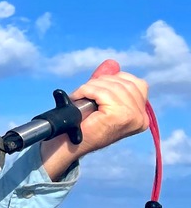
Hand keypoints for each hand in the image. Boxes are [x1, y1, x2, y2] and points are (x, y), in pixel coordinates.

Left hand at [40, 60, 148, 179]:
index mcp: (141, 115)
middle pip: (125, 83)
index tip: (97, 88)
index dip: (115, 80)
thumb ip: (108, 82)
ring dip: (91, 87)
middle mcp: (141, 117)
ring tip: (80, 97)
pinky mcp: (120, 115)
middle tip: (85, 92)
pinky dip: (86, 90)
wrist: (67, 145)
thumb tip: (112, 63)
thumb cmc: (81, 124)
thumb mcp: (99, 99)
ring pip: (112, 86)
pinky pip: (102, 92)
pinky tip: (78, 98)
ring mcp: (133, 117)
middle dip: (101, 82)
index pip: (138, 84)